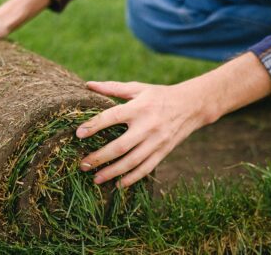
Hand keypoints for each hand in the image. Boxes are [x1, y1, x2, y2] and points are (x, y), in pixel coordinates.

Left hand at [76, 81, 214, 187]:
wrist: (192, 106)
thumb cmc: (159, 95)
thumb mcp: (138, 88)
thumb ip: (113, 88)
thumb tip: (88, 85)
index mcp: (138, 108)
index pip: (111, 117)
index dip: (94, 126)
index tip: (78, 134)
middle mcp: (147, 126)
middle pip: (119, 146)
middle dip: (99, 157)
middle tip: (83, 164)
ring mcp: (156, 141)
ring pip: (131, 162)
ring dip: (112, 172)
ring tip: (96, 178)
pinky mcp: (163, 151)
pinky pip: (146, 168)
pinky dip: (132, 178)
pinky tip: (119, 184)